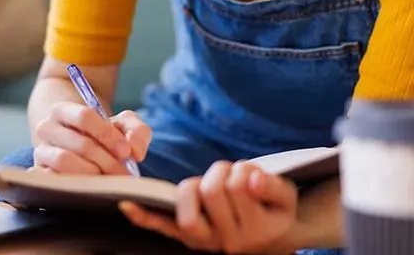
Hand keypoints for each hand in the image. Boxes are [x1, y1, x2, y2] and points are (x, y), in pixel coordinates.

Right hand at [33, 103, 151, 174]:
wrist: (80, 145)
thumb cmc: (103, 134)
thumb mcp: (123, 124)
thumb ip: (136, 131)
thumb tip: (135, 151)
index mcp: (63, 110)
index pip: (84, 116)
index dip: (107, 134)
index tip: (126, 151)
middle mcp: (47, 128)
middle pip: (79, 142)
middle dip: (106, 160)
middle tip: (123, 174)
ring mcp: (41, 152)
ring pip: (64, 161)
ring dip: (91, 173)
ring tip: (108, 180)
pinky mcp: (39, 174)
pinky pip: (51, 180)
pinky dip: (72, 185)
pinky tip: (90, 189)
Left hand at [119, 161, 300, 253]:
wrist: (275, 236)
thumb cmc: (278, 211)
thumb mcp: (286, 196)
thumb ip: (272, 186)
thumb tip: (252, 180)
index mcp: (253, 232)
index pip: (238, 186)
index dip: (245, 171)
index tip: (255, 175)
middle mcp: (226, 242)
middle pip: (211, 191)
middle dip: (223, 172)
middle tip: (235, 175)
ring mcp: (204, 241)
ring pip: (188, 203)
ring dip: (200, 184)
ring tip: (217, 183)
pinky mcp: (189, 238)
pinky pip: (163, 229)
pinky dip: (145, 217)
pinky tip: (126, 205)